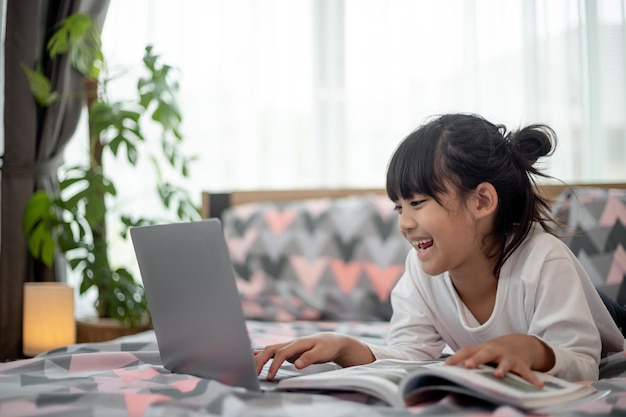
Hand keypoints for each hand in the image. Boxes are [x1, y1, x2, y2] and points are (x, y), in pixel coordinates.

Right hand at [253, 332, 374, 379]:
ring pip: (270, 349)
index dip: (273, 365)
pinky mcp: (290, 351)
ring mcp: (289, 347)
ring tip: (250, 367)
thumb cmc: (328, 346)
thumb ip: (309, 358)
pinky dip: (263, 354)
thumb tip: (296, 365)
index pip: (281, 354)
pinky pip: (274, 352)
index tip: (269, 377)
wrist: (333, 341)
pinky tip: (254, 356)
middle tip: (253, 373)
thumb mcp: (322, 352)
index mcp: (297, 343)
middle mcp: (291, 344)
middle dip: (260, 360)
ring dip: (259, 357)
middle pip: (270, 349)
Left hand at [444, 333, 555, 386]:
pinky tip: (538, 386)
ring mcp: (509, 357)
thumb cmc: (495, 350)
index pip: (466, 351)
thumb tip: (444, 367)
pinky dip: (533, 379)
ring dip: (502, 369)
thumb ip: (465, 358)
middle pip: (484, 354)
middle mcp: (495, 351)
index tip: (445, 366)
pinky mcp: (522, 364)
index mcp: (482, 349)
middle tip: (468, 366)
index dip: (456, 358)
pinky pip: (528, 372)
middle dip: (476, 360)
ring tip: (499, 375)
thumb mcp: (481, 352)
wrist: (521, 341)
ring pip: (505, 363)